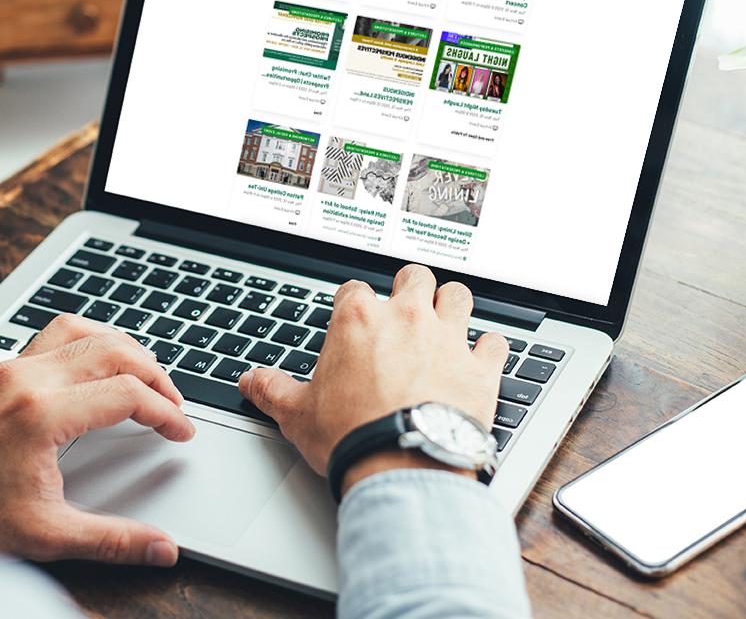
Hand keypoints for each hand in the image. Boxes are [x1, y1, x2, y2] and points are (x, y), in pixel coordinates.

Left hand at [0, 313, 195, 565]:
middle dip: (155, 374)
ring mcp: (7, 370)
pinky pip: (52, 336)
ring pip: (82, 332)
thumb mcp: (44, 535)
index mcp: (42, 414)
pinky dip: (86, 341)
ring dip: (121, 348)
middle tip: (174, 404)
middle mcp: (26, 380)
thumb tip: (162, 549)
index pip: (127, 393)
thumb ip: (113, 540)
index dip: (166, 412)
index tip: (180, 432)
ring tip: (144, 374)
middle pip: (113, 351)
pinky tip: (93, 363)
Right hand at [237, 266, 506, 492]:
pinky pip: (495, 342)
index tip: (354, 321)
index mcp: (359, 321)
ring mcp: (447, 340)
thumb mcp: (297, 415)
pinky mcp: (480, 369)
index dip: (354, 305)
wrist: (402, 469)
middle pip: (415, 277)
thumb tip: (250, 381)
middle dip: (410, 288)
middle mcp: (406, 319)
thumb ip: (271, 390)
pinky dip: (489, 348)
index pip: (355, 290)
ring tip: (444, 321)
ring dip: (452, 305)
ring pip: (458, 296)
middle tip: (404, 309)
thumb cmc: (351, 438)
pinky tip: (480, 357)